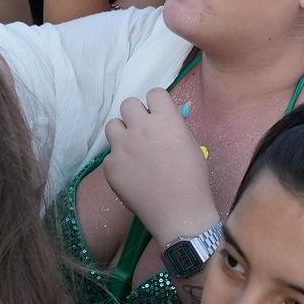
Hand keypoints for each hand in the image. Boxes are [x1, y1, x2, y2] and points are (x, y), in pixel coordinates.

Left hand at [100, 88, 218, 246]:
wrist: (179, 211)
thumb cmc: (193, 179)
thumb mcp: (191, 145)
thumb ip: (174, 127)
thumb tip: (164, 118)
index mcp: (166, 120)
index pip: (153, 93)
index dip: (157, 104)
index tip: (159, 115)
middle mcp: (141, 128)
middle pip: (128, 104)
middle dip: (136, 115)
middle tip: (144, 131)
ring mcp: (122, 147)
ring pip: (112, 125)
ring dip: (123, 132)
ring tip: (133, 149)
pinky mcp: (110, 166)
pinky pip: (110, 154)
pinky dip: (119, 160)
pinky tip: (132, 174)